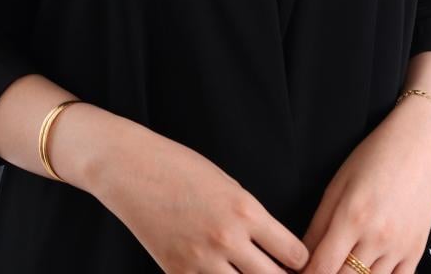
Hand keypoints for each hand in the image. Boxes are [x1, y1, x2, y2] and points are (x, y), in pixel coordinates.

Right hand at [89, 121, 309, 272]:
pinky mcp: (177, 273)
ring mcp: (200, 260)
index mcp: (245, 209)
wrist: (130, 168)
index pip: (294, 254)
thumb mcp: (227, 184)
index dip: (300, 262)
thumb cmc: (180, 167)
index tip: (297, 263)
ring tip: (248, 273)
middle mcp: (226, 238)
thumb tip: (272, 251)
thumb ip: (250, 218)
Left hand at [297, 96, 430, 273]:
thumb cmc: (377, 156)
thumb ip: (318, 224)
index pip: (321, 267)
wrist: (422, 145)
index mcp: (352, 216)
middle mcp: (377, 237)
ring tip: (339, 267)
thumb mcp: (338, 183)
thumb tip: (302, 254)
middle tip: (314, 269)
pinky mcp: (416, 252)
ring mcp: (399, 248)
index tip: (294, 272)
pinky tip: (364, 272)